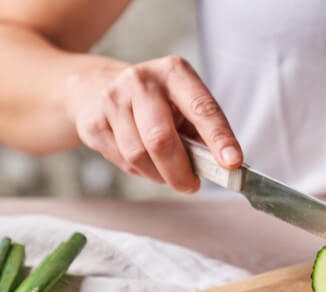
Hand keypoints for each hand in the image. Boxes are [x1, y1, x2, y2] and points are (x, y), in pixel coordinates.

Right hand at [63, 55, 241, 192]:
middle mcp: (141, 80)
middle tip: (192, 186)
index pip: (202, 108)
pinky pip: (123, 161)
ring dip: (160, 175)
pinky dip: (141, 171)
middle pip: (161, 139)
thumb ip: (202, 132)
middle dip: (181, 172)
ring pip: (139, 155)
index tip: (232, 162)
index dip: (219, 138)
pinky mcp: (94, 122)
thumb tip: (223, 166)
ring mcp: (113, 100)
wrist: (96, 87)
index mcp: (174, 72)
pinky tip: (145, 162)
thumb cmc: (155, 102)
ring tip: (169, 173)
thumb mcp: (182, 104)